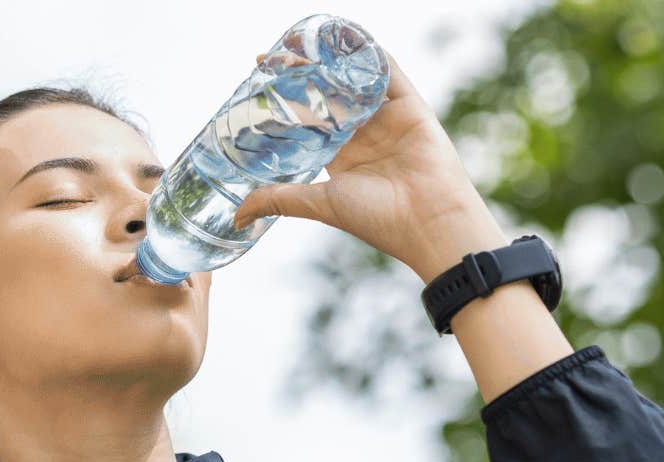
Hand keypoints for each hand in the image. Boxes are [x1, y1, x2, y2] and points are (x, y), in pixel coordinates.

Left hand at [227, 47, 506, 282]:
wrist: (427, 221)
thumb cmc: (377, 218)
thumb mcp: (318, 203)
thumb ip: (279, 199)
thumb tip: (236, 215)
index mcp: (342, 156)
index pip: (308, 120)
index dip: (286, 100)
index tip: (260, 80)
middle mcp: (364, 134)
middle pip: (329, 94)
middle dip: (302, 74)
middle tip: (274, 56)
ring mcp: (387, 118)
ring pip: (354, 80)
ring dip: (331, 59)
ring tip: (303, 41)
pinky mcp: (410, 106)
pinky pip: (389, 72)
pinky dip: (370, 53)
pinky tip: (348, 37)